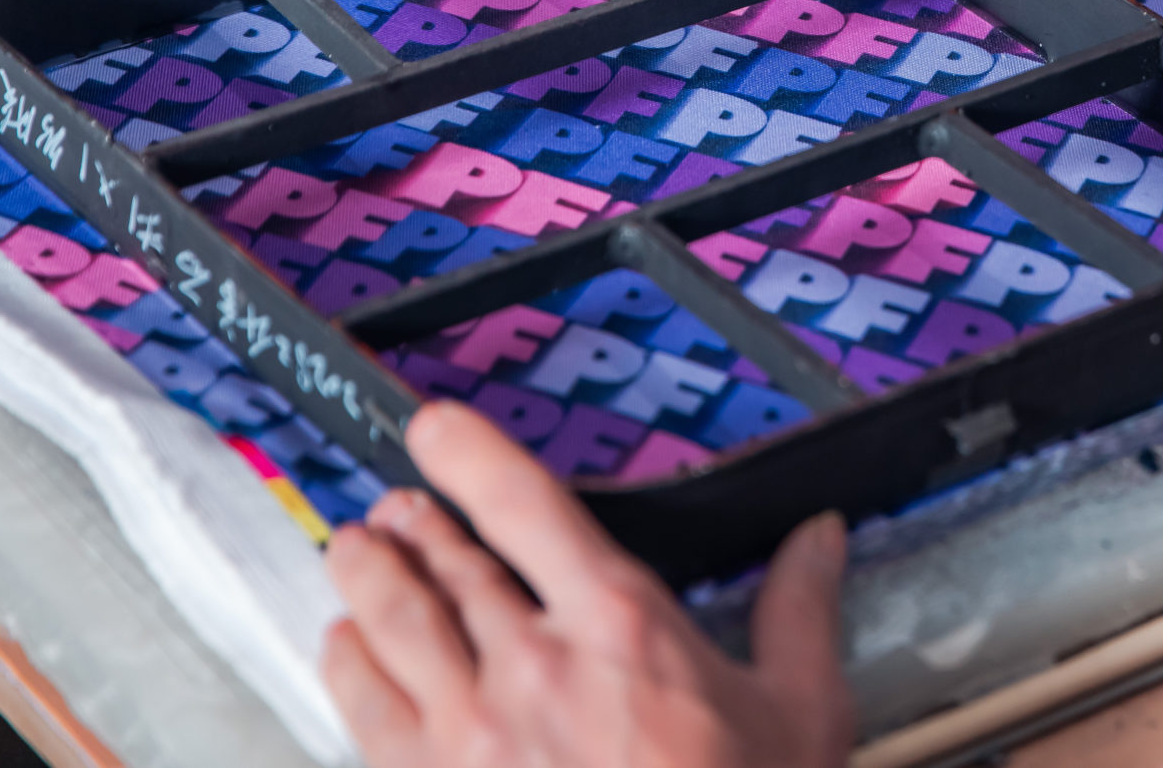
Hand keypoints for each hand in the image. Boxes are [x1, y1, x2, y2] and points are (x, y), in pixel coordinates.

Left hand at [322, 399, 851, 767]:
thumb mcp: (799, 711)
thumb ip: (798, 612)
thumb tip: (818, 541)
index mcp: (620, 625)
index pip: (522, 503)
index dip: (466, 451)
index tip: (437, 429)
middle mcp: (533, 665)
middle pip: (446, 559)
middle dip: (415, 523)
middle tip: (401, 506)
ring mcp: (470, 733)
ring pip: (392, 620)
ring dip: (367, 573)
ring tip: (355, 549)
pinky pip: (364, 705)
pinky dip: (347, 660)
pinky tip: (344, 644)